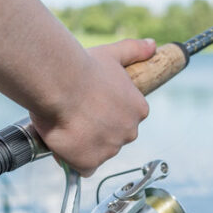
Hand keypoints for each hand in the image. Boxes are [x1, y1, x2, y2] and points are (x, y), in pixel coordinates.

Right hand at [30, 38, 153, 175]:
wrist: (60, 83)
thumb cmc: (84, 68)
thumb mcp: (114, 53)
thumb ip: (135, 51)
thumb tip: (152, 45)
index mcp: (138, 110)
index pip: (125, 119)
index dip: (106, 114)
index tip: (91, 105)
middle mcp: (129, 132)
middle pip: (113, 138)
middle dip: (97, 131)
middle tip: (76, 114)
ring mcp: (110, 149)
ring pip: (97, 152)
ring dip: (83, 144)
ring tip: (66, 123)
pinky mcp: (90, 162)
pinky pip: (83, 167)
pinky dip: (72, 158)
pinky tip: (63, 141)